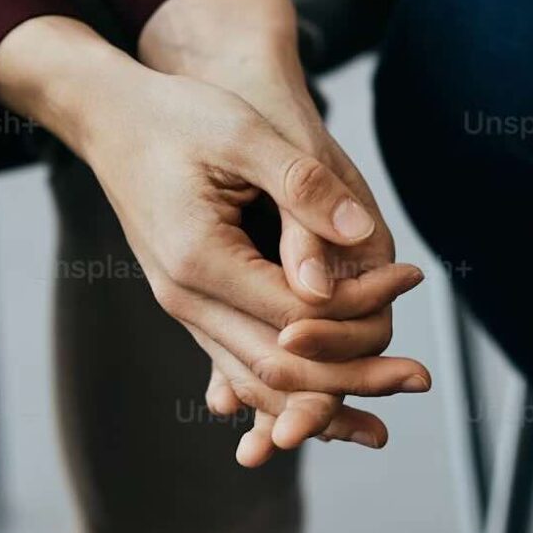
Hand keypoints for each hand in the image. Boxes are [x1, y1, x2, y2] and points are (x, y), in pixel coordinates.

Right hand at [138, 0, 419, 462]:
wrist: (111, 121)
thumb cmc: (177, 117)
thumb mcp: (244, 132)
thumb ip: (301, 186)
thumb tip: (360, 234)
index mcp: (200, 258)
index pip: (297, 313)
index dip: (360, 305)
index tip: (411, 276)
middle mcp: (185, 299)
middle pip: (281, 369)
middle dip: (354, 378)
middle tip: (420, 378)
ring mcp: (185, 310)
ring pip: (259, 384)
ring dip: (324, 403)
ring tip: (384, 415)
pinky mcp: (192, 308)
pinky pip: (241, 370)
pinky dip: (287, 395)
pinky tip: (330, 408)